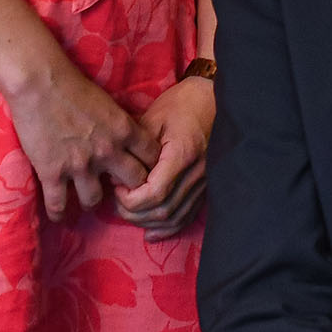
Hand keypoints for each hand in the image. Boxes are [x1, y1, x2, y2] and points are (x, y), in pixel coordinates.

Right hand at [0, 56, 157, 221]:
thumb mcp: (109, 103)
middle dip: (130, 189)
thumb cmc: (73, 85)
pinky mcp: (52, 172)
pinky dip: (59, 213)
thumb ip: (121, 125)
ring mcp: (80, 165)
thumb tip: (130, 141)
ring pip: (95, 200)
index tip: (143, 171)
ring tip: (86, 198)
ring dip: (92, 200)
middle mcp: (107, 151)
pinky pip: (58, 205)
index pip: (153, 158)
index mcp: (124, 130)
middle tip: (120, 191)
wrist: (39, 82)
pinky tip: (59, 214)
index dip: (151, 167)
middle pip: (134, 184)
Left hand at [115, 75, 217, 235]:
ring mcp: (204, 183)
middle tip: (117, 199)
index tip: (117, 186)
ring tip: (129, 211)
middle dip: (134, 212)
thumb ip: (136, 149)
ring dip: (147, 221)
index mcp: (183, 154)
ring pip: (174, 217)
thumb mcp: (154, 118)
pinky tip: (151, 232)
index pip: (155, 193)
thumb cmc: (183, 104)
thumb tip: (116, 174)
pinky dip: (168, 228)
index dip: (131, 198)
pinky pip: (187, 215)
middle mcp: (197, 174)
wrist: (216, 100)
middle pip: (162, 210)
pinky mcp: (206, 187)